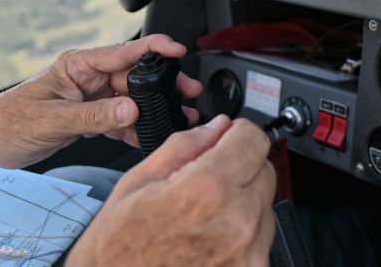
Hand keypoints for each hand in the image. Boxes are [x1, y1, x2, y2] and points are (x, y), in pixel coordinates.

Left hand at [0, 34, 202, 168]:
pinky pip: (119, 119)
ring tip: (177, 116)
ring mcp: (90, 96)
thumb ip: (93, 116)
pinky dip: (134, 127)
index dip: (155, 48)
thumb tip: (129, 110)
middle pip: (135, 75)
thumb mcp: (51, 119)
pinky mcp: (89, 116)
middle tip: (187, 93)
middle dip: (163, 84)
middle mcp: (88, 77)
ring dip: (153, 108)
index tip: (179, 51)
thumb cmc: (8, 122)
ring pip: (131, 98)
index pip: (124, 51)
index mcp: (79, 65)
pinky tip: (147, 135)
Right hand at [67, 116, 275, 266]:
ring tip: (201, 218)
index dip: (237, 133)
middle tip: (204, 182)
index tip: (227, 137)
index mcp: (207, 190)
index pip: (254, 138)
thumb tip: (216, 127)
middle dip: (239, 167)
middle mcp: (237, 223)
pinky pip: (261, 238)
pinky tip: (209, 239)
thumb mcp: (137, 183)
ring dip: (242, 201)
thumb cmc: (115, 251)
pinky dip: (242, 233)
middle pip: (264, 169)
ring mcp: (249, 254)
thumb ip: (185, 146)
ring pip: (265, 204)